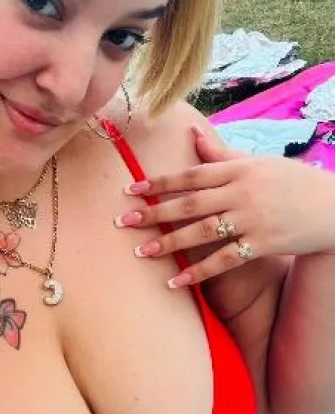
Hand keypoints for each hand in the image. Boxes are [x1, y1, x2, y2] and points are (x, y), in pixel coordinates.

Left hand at [115, 125, 334, 287]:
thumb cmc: (292, 182)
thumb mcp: (257, 163)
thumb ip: (220, 154)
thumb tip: (191, 132)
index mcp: (238, 169)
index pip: (191, 175)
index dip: (158, 182)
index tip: (130, 190)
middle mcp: (242, 192)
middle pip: (190, 203)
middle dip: (153, 213)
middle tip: (123, 222)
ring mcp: (252, 219)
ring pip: (202, 232)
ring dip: (168, 243)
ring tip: (141, 253)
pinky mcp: (262, 245)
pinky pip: (224, 260)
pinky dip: (199, 271)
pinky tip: (176, 281)